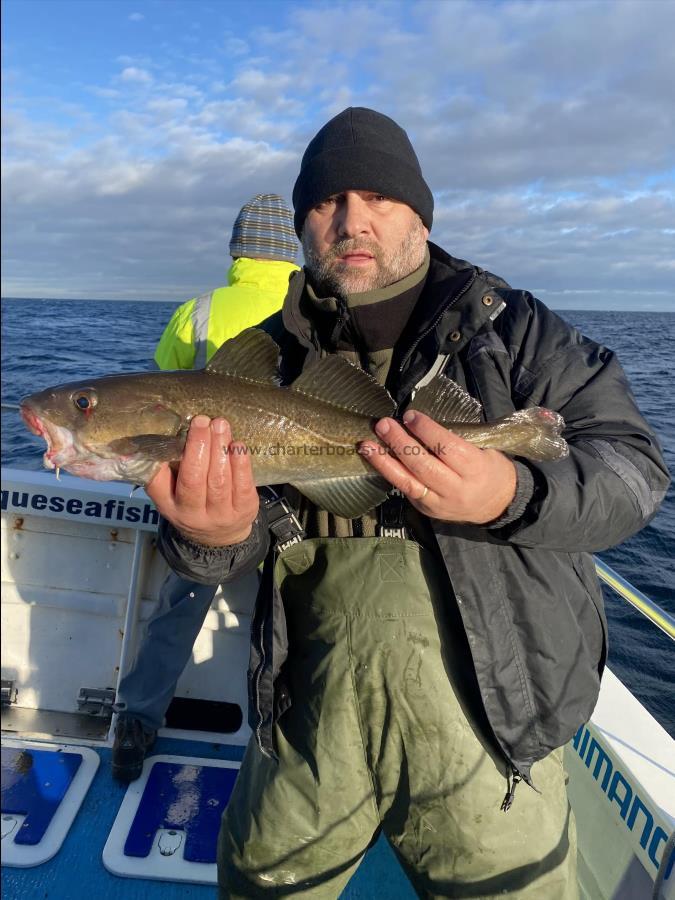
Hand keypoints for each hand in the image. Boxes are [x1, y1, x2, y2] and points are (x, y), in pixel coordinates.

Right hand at [146, 415, 258, 545]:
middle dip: (199, 447)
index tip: (176, 432)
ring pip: (219, 480)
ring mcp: (220, 515)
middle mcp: (192, 514)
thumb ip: (164, 471)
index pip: (160, 483)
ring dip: (220, 449)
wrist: (220, 536)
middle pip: (194, 479)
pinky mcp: (244, 510)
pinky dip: (240, 462)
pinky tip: (238, 445)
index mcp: (169, 506)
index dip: (166, 458)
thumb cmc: (193, 503)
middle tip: (202, 421)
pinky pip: (243, 485)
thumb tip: (157, 439)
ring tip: (220, 425)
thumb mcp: (171, 494)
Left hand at [358, 410, 516, 523]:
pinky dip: (389, 473)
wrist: (498, 505)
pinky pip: (406, 490)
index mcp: (475, 469)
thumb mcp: (485, 450)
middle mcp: (456, 489)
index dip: (427, 431)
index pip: (447, 448)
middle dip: (400, 443)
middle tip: (384, 425)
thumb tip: (422, 421)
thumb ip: (457, 439)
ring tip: (366, 445)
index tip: (410, 415)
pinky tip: (376, 459)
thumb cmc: (490, 469)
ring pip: (408, 482)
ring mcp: (440, 503)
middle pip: (423, 465)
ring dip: (384, 461)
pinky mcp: (427, 510)